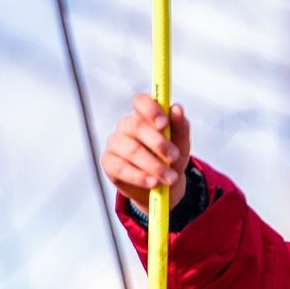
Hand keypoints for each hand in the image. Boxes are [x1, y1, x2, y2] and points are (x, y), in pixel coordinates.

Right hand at [102, 94, 191, 212]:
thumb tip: (177, 108)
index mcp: (145, 116)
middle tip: (174, 158)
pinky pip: (121, 168)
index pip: (141, 102)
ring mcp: (115, 143)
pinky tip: (153, 183)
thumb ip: (181, 127)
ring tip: (170, 178)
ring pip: (131, 150)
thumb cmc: (170, 159)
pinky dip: (139, 176)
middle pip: (137, 126)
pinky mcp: (108, 162)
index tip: (164, 124)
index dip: (150, 110)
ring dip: (154, 166)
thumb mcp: (181, 145)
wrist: (162, 186)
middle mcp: (127, 126)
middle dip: (158, 143)